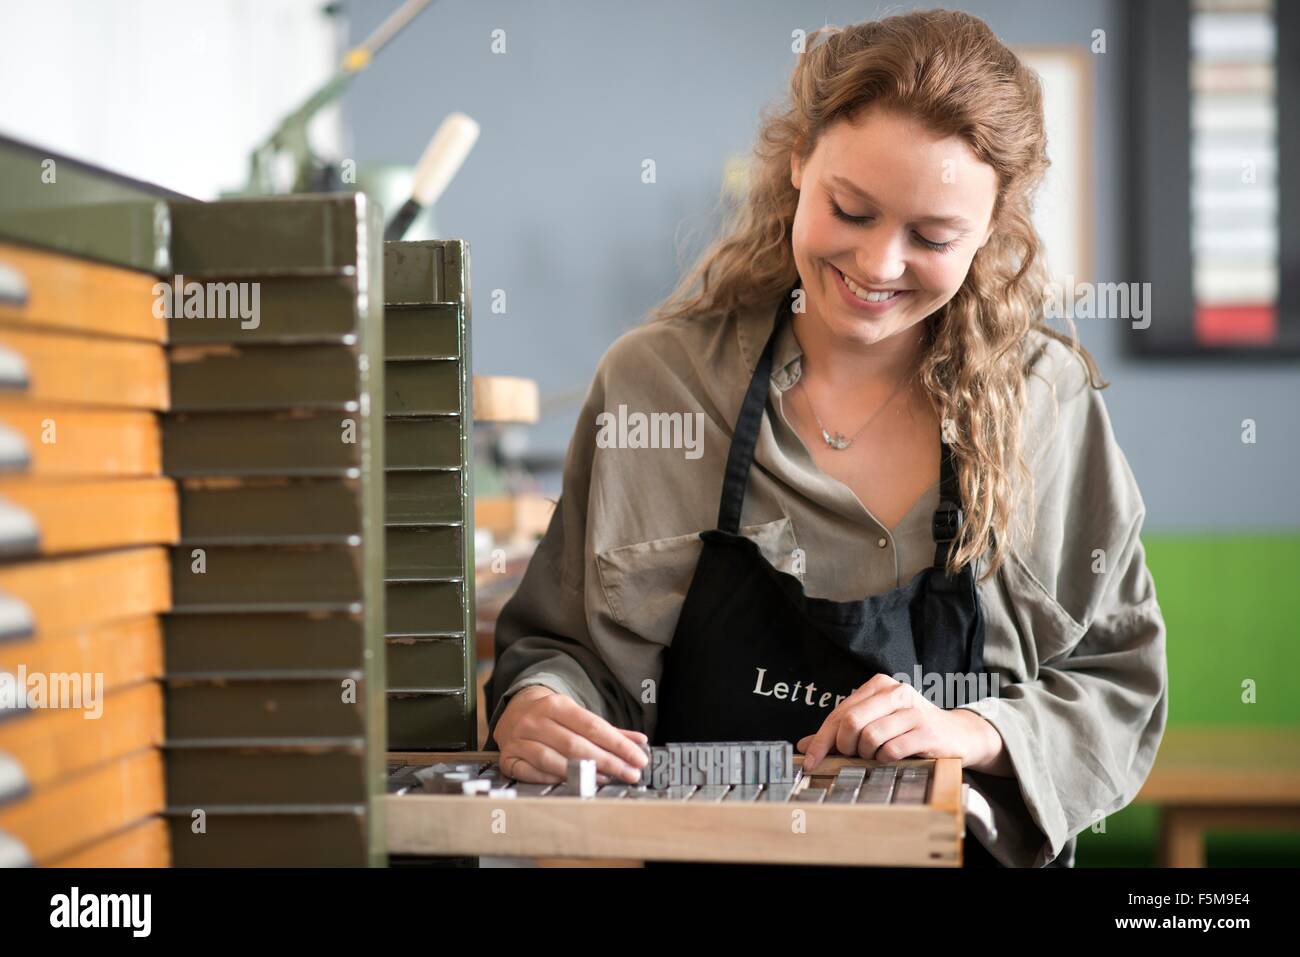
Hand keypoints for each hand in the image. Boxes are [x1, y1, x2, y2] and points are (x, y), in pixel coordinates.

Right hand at [494, 685, 649, 784]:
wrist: (514, 711)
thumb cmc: (553, 717)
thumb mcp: (579, 715)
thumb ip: (609, 731)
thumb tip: (640, 742)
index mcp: (556, 705)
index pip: (592, 726)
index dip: (617, 744)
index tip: (638, 758)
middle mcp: (536, 721)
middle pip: (575, 745)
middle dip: (607, 762)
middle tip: (629, 774)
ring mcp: (520, 740)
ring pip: (553, 760)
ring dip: (583, 773)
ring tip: (607, 780)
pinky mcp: (508, 759)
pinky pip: (532, 773)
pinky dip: (554, 780)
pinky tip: (573, 783)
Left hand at [796, 673, 1003, 770]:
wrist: (957, 734)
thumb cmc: (911, 728)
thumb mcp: (876, 723)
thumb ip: (842, 731)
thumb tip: (805, 745)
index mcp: (878, 685)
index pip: (839, 713)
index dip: (821, 740)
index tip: (809, 761)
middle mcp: (895, 692)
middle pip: (850, 722)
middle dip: (845, 746)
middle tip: (853, 755)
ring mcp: (912, 710)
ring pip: (869, 737)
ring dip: (868, 754)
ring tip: (878, 754)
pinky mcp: (926, 731)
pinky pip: (891, 750)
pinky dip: (885, 759)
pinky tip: (893, 757)